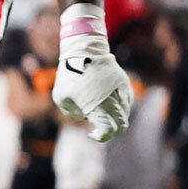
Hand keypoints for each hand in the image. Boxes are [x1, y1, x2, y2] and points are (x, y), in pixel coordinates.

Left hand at [54, 24, 132, 141]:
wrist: (84, 52)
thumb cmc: (70, 76)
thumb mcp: (62, 98)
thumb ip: (72, 113)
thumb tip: (84, 117)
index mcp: (102, 107)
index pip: (110, 131)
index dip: (102, 137)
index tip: (91, 134)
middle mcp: (117, 101)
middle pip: (121, 125)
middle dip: (109, 130)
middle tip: (96, 128)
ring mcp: (123, 92)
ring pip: (124, 114)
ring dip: (113, 118)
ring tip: (96, 110)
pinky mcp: (124, 84)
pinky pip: (125, 101)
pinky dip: (116, 107)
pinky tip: (103, 101)